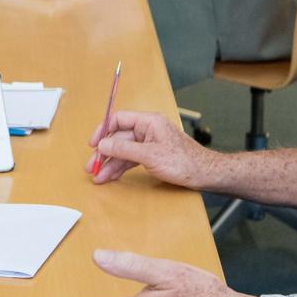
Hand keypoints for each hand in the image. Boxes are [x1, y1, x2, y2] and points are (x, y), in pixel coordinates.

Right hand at [88, 110, 221, 187]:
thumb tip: (102, 145)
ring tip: (98, 176)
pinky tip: (111, 176)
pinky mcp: (152, 156)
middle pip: (119, 138)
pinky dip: (120, 168)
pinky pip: (131, 160)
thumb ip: (124, 149)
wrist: (204, 175)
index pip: (119, 119)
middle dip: (104, 153)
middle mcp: (148, 130)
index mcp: (149, 122)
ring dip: (110, 164)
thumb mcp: (150, 155)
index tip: (92, 144)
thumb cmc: (184, 162)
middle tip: (91, 166)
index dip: (103, 130)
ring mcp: (150, 144)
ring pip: (124, 152)